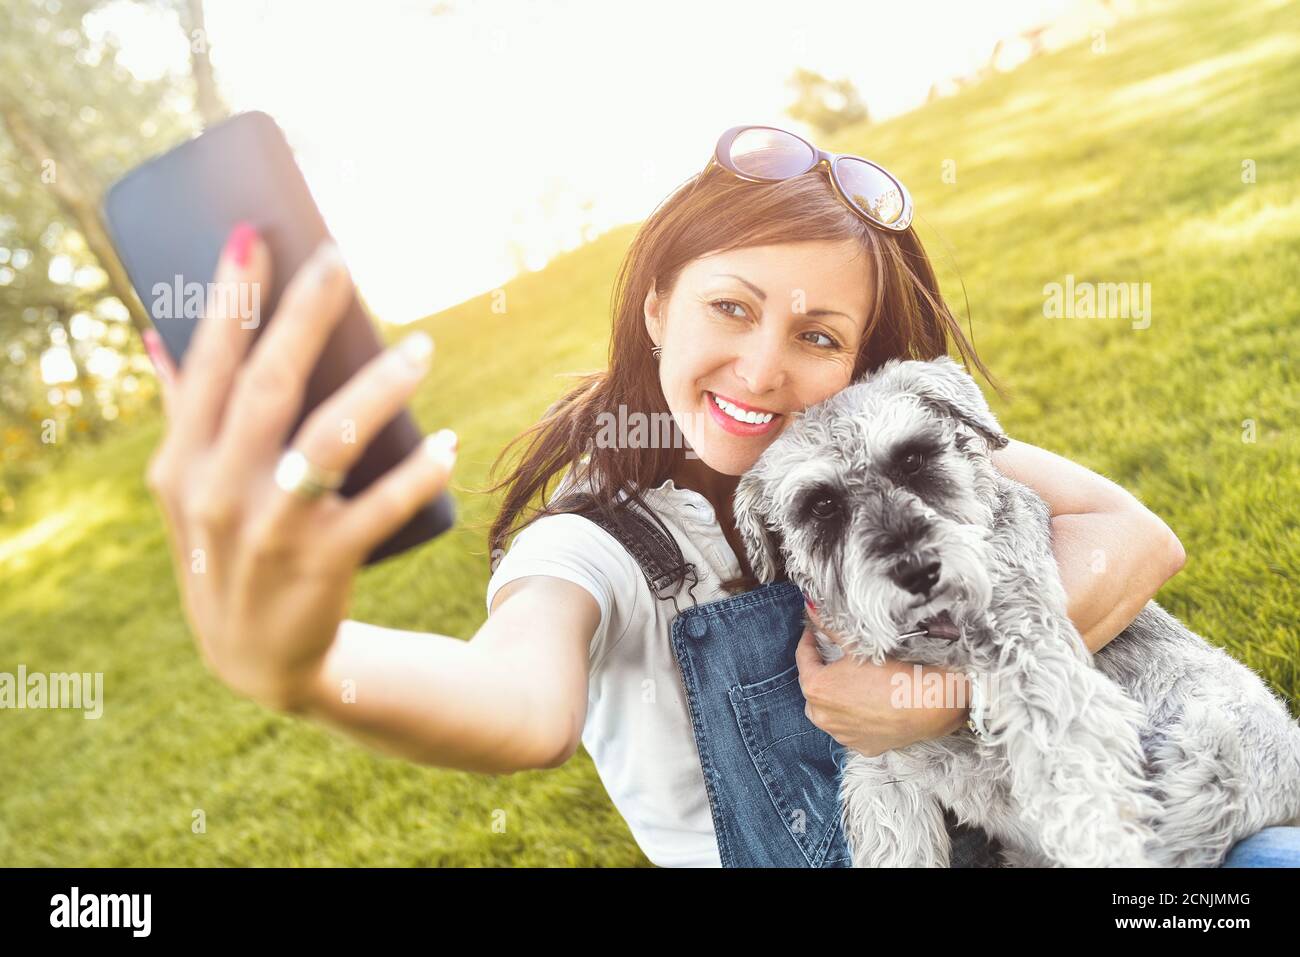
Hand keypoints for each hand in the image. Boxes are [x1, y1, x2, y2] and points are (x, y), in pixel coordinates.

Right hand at [141, 223, 457, 711]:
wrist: (257, 658)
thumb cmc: (227, 549)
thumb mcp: (188, 490)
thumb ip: (182, 415)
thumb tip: (159, 336)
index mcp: (181, 463)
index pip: (207, 368)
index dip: (229, 301)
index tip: (252, 235)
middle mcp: (217, 492)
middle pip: (269, 387)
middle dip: (304, 317)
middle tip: (341, 262)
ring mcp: (269, 530)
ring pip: (330, 441)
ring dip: (379, 388)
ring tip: (421, 348)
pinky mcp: (322, 564)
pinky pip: (379, 508)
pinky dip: (417, 473)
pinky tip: (445, 442)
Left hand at [795, 601, 970, 756]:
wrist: (927, 704)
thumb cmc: (891, 673)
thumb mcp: (857, 646)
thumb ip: (830, 628)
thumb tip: (811, 610)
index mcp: (816, 687)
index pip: (804, 658)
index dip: (809, 641)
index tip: (813, 632)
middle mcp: (822, 716)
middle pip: (814, 688)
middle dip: (821, 672)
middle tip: (832, 657)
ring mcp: (841, 735)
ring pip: (828, 713)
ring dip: (834, 699)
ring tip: (851, 684)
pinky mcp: (861, 746)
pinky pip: (849, 729)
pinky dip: (853, 718)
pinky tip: (868, 707)